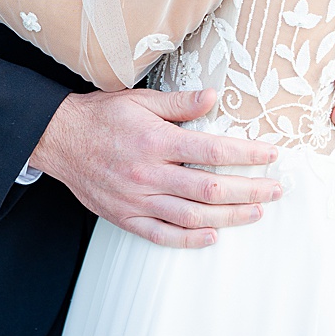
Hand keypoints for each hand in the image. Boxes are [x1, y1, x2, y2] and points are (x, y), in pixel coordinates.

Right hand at [29, 87, 282, 247]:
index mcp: (157, 142)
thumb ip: (180, 103)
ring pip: (192, 216)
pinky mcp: (124, 217)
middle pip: (210, 189)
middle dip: (250, 190)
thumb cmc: (102, 116)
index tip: (272, 156)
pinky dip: (189, 239)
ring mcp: (136, 200)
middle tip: (276, 189)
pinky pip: (161, 234)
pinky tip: (212, 237)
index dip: (248, 155)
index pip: (214, 152)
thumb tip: (214, 96)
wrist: (58, 139)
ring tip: (255, 212)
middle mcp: (149, 174)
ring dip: (229, 217)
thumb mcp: (142, 99)